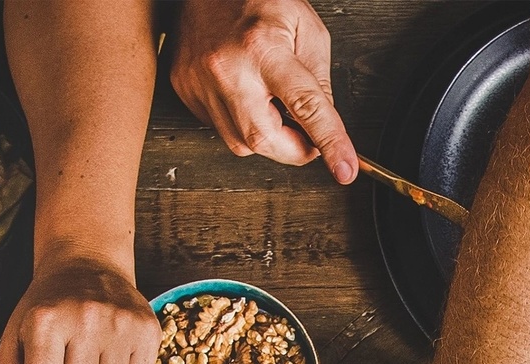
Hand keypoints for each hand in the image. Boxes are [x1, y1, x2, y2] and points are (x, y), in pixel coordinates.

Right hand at [171, 0, 355, 181]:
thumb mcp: (306, 29)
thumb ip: (319, 80)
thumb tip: (322, 124)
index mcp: (262, 47)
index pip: (304, 106)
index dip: (329, 142)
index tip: (344, 169)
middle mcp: (227, 68)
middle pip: (265, 138)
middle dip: (294, 149)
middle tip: (307, 136)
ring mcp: (200, 82)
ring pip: (241, 142)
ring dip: (268, 135)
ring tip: (272, 103)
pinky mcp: (185, 90)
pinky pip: (219, 128)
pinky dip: (242, 122)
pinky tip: (246, 96)